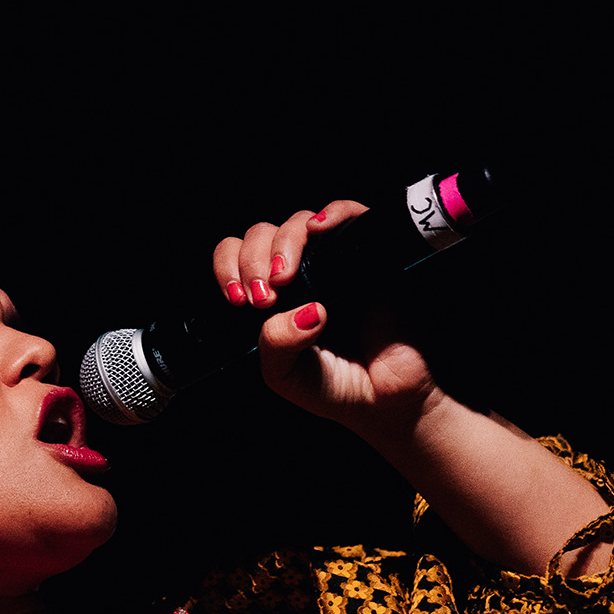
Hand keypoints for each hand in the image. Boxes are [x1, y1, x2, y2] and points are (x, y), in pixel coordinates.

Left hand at [211, 201, 440, 434]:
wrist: (385, 402)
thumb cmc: (332, 387)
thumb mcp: (284, 374)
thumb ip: (276, 343)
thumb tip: (304, 308)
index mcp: (268, 296)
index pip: (235, 258)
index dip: (228, 267)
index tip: (238, 299)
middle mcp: (297, 273)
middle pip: (263, 235)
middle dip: (252, 260)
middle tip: (263, 296)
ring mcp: (332, 262)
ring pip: (299, 222)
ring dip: (284, 241)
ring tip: (284, 278)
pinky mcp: (369, 257)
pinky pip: (352, 214)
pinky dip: (334, 211)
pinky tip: (318, 229)